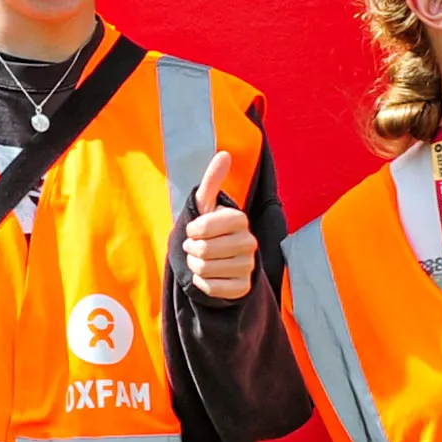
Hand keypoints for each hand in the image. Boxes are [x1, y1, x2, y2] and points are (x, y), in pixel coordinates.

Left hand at [180, 150, 254, 301]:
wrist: (217, 260)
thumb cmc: (209, 229)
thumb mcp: (206, 204)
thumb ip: (212, 180)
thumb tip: (224, 154)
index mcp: (240, 219)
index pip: (205, 226)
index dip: (193, 230)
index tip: (194, 230)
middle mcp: (249, 242)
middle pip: (203, 250)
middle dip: (191, 250)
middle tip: (196, 247)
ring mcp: (248, 266)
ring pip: (206, 270)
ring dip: (195, 266)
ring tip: (201, 261)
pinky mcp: (243, 287)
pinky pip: (213, 288)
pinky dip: (203, 284)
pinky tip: (207, 276)